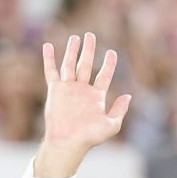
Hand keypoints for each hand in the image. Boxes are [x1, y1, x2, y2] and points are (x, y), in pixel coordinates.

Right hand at [34, 32, 131, 177]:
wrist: (68, 142)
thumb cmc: (89, 137)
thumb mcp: (111, 125)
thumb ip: (120, 110)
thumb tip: (128, 96)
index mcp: (96, 96)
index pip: (104, 75)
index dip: (109, 63)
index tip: (111, 52)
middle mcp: (82, 90)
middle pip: (86, 64)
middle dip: (88, 50)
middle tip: (90, 35)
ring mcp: (68, 89)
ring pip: (70, 64)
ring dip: (72, 50)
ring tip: (75, 37)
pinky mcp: (55, 90)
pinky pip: (51, 71)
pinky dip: (49, 59)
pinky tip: (48, 46)